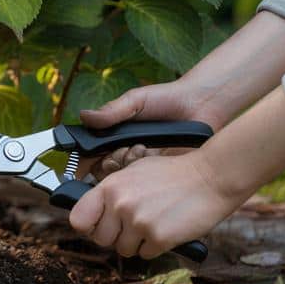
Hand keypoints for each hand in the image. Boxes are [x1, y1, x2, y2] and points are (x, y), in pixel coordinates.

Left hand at [68, 150, 243, 258]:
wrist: (211, 178)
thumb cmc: (173, 174)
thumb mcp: (135, 172)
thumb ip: (112, 192)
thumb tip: (94, 212)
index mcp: (110, 186)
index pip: (77, 219)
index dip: (87, 226)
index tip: (98, 226)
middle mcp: (120, 205)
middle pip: (101, 240)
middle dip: (116, 237)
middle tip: (134, 226)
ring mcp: (138, 222)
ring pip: (124, 251)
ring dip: (138, 243)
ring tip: (155, 223)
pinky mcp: (158, 238)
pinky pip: (146, 255)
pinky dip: (156, 247)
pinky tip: (168, 229)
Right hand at [75, 11, 284, 176]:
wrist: (200, 105)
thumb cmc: (167, 99)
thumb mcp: (135, 101)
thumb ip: (111, 111)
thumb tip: (84, 117)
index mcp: (115, 137)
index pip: (91, 155)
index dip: (85, 162)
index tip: (85, 162)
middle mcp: (126, 153)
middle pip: (104, 171)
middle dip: (108, 163)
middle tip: (120, 150)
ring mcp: (143, 167)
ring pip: (122, 180)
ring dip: (125, 166)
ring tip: (139, 149)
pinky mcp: (160, 175)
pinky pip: (144, 184)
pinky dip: (143, 172)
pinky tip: (151, 155)